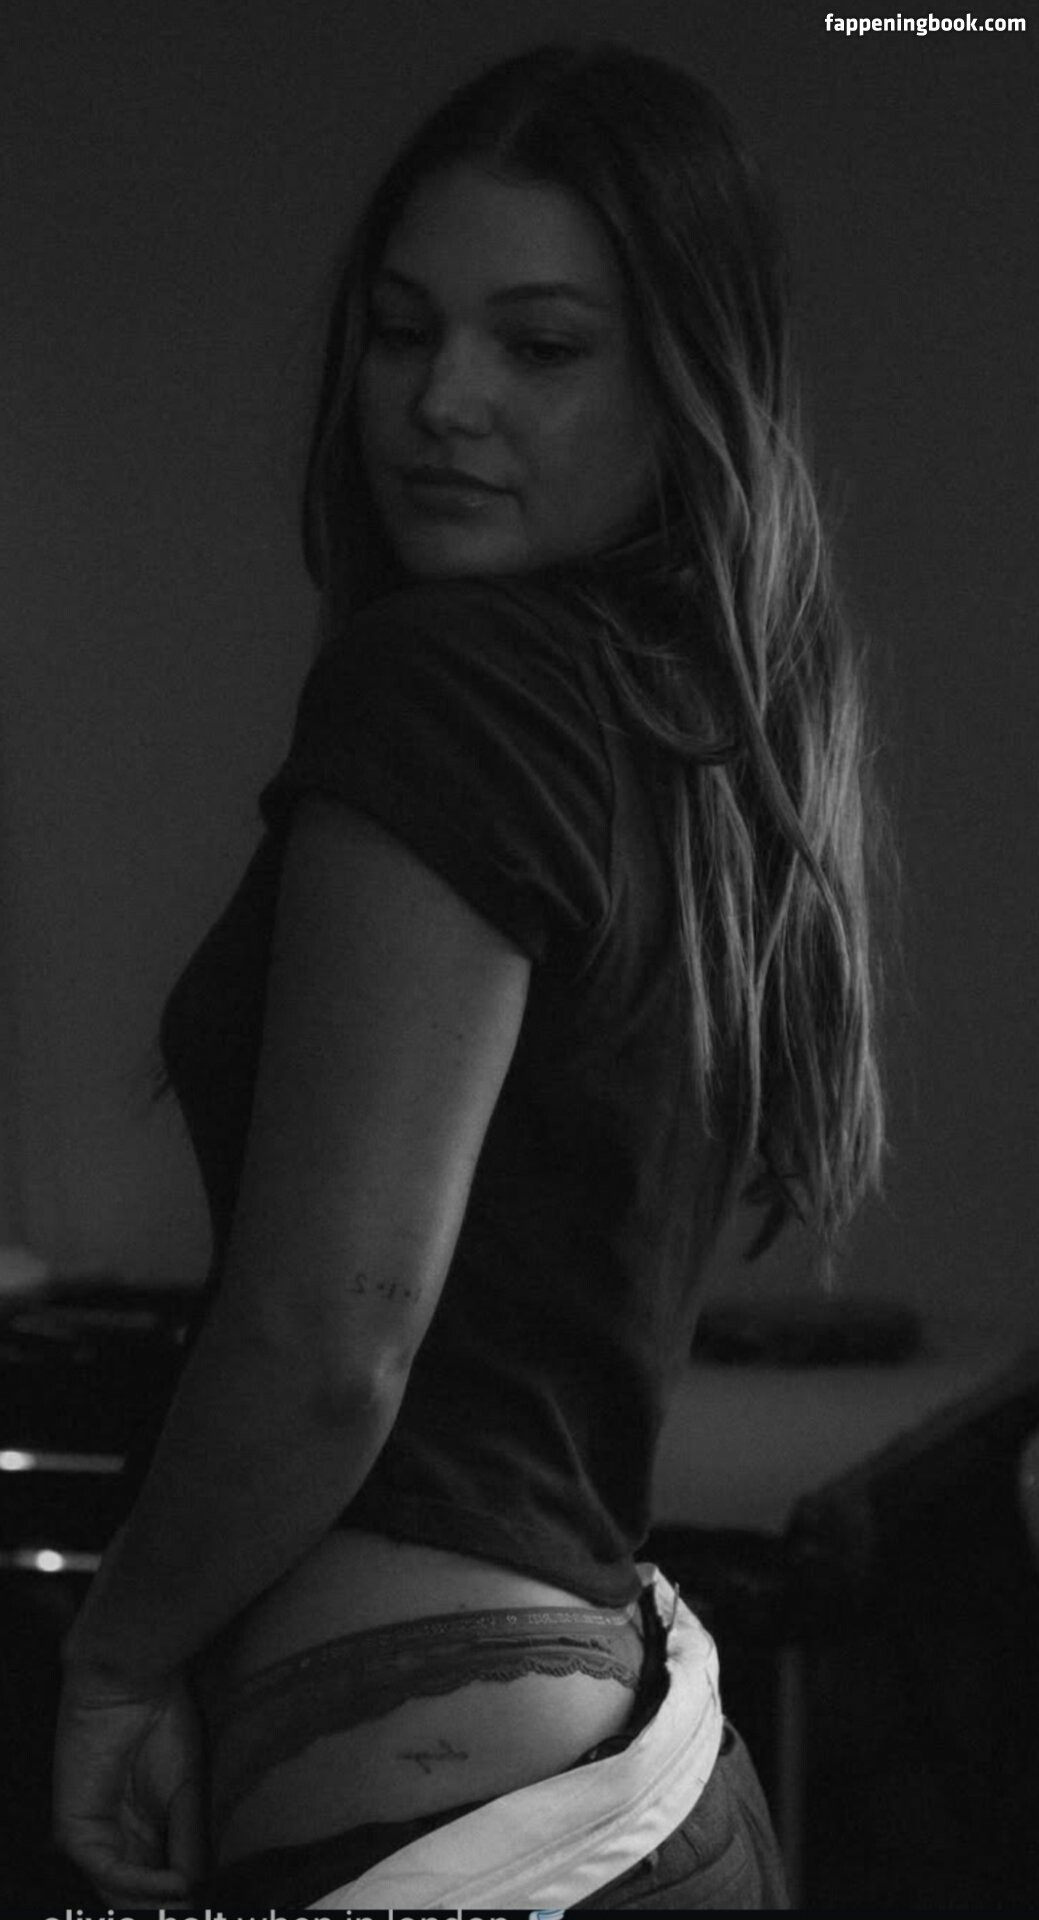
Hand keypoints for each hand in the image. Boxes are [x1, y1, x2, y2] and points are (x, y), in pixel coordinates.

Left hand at [53, 1664, 207, 1902]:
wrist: (132, 1682)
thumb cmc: (164, 1724)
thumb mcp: (189, 1792)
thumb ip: (190, 1843)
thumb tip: (196, 1891)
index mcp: (142, 1833)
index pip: (158, 1886)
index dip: (183, 1901)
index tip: (214, 1907)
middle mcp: (117, 1842)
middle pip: (137, 1898)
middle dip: (166, 1910)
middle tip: (200, 1912)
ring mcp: (94, 1838)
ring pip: (119, 1895)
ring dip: (154, 1906)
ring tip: (189, 1906)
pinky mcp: (75, 1830)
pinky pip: (106, 1871)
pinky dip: (141, 1882)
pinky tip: (174, 1883)